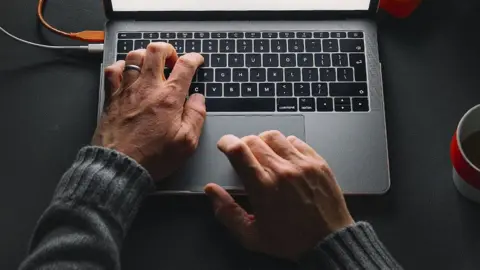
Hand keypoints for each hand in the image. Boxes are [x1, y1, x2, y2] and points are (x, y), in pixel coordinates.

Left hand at [92, 43, 205, 180]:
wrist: (119, 166)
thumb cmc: (153, 157)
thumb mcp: (186, 143)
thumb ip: (196, 116)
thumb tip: (198, 99)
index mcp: (169, 97)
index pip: (185, 65)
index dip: (194, 58)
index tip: (197, 61)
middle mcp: (147, 87)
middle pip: (156, 50)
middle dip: (168, 49)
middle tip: (172, 60)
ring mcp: (127, 90)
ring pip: (134, 56)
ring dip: (145, 55)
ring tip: (152, 65)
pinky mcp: (112, 97)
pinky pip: (113, 70)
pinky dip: (121, 66)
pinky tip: (127, 73)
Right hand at [204, 131, 353, 260]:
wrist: (329, 242)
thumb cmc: (291, 240)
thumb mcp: (251, 236)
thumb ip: (227, 212)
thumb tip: (212, 191)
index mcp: (263, 187)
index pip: (239, 150)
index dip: (227, 142)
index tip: (224, 145)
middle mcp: (283, 171)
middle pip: (254, 139)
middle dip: (243, 144)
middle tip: (244, 155)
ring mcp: (302, 164)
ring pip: (275, 136)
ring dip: (264, 142)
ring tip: (264, 155)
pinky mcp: (317, 162)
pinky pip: (296, 141)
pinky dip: (286, 145)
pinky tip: (285, 158)